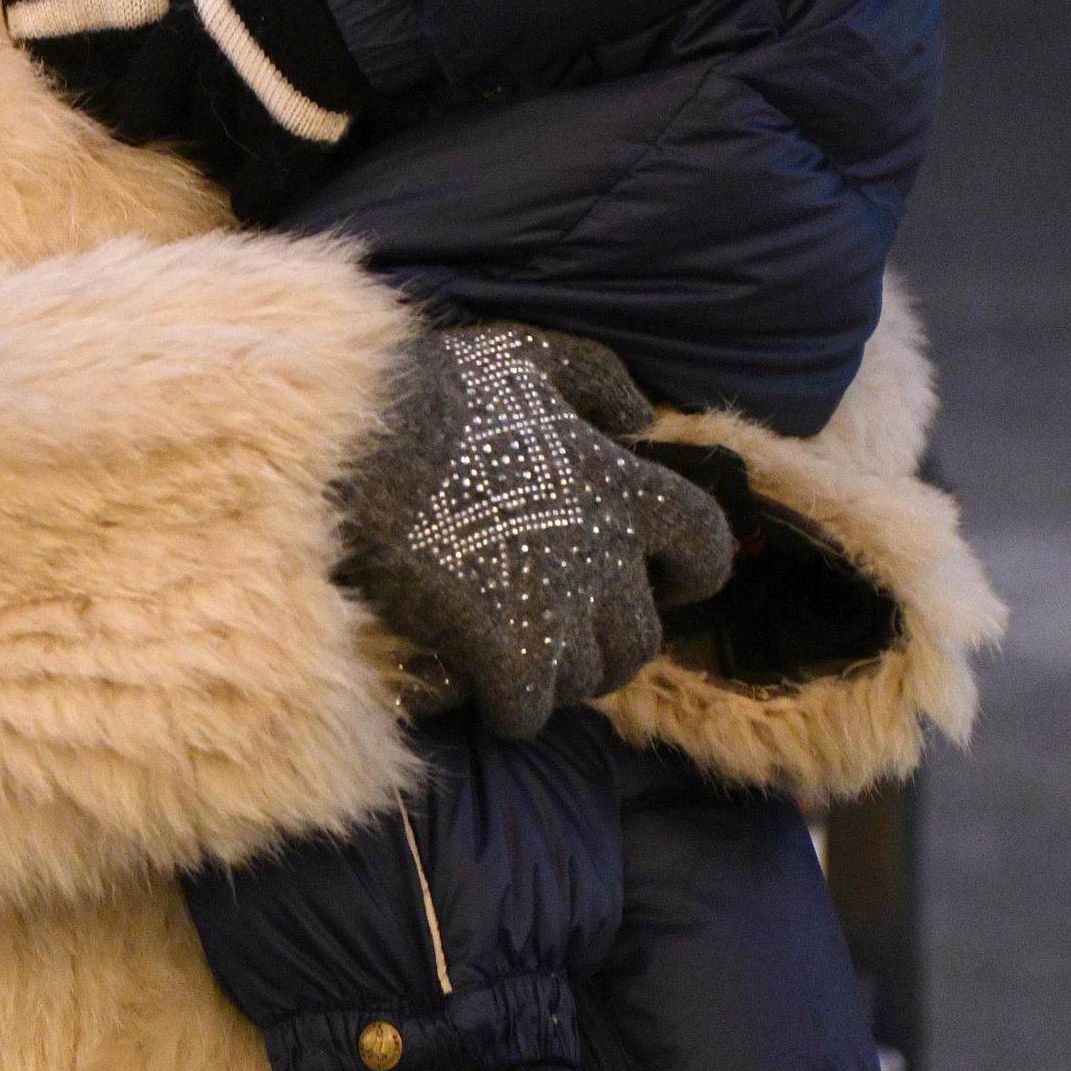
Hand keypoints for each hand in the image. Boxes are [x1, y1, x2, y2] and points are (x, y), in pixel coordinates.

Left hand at [8, 0, 369, 222]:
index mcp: (188, 35)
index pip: (146, 90)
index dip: (144, 109)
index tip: (141, 121)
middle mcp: (210, 80)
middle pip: (188, 125)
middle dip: (195, 132)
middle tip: (201, 141)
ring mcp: (252, 113)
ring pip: (225, 153)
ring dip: (227, 160)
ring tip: (232, 166)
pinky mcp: (295, 138)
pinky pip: (266, 184)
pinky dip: (258, 197)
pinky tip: (253, 205)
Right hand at [340, 324, 734, 734]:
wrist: (364, 443)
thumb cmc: (439, 392)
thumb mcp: (528, 357)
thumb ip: (597, 380)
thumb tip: (643, 415)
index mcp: (621, 488)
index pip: (707, 546)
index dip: (693, 571)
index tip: (665, 579)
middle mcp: (605, 557)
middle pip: (642, 639)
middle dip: (610, 645)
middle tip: (565, 633)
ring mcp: (558, 611)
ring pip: (586, 681)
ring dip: (555, 676)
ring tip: (513, 655)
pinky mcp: (504, 655)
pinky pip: (526, 714)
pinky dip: (505, 708)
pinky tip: (472, 682)